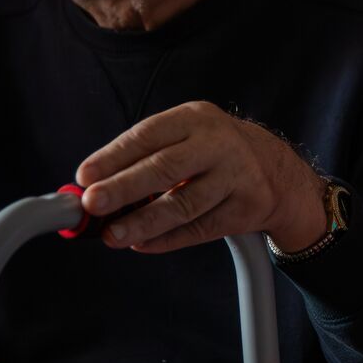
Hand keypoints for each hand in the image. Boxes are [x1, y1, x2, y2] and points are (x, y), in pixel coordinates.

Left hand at [75, 101, 326, 253]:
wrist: (277, 170)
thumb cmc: (214, 152)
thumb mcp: (187, 135)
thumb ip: (145, 156)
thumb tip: (94, 187)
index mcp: (196, 118)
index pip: (148, 135)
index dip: (114, 156)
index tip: (85, 177)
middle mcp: (218, 144)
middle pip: (165, 168)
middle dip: (123, 188)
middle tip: (91, 204)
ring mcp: (236, 177)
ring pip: (183, 204)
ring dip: (143, 222)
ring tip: (112, 234)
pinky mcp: (246, 208)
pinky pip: (200, 229)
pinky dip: (167, 239)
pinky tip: (142, 244)